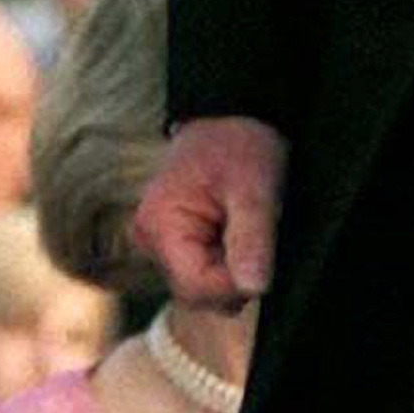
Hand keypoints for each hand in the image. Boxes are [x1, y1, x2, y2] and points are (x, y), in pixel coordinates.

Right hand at [131, 115, 282, 310]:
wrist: (230, 118)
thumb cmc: (240, 146)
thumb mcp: (254, 190)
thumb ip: (252, 240)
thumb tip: (255, 287)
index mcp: (160, 226)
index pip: (196, 288)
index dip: (235, 286)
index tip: (264, 261)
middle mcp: (149, 240)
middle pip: (195, 293)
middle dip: (233, 280)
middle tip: (259, 241)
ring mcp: (158, 244)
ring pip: (200, 288)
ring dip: (230, 272)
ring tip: (246, 231)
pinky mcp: (172, 244)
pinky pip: (201, 272)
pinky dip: (225, 263)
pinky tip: (236, 234)